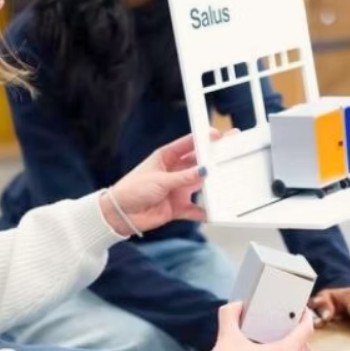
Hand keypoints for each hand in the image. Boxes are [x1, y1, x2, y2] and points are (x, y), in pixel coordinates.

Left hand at [101, 131, 221, 235]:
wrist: (120, 215)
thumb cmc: (131, 190)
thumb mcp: (160, 180)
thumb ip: (183, 177)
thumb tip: (203, 171)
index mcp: (166, 157)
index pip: (188, 145)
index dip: (203, 140)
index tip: (217, 136)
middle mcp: (174, 172)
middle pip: (197, 163)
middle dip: (213, 159)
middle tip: (229, 154)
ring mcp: (176, 189)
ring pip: (199, 185)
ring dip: (210, 185)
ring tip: (225, 182)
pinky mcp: (177, 207)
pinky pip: (195, 209)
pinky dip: (204, 211)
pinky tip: (213, 211)